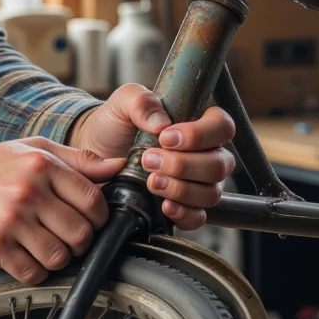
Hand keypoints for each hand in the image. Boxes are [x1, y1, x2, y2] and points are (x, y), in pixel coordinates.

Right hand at [0, 133, 124, 284]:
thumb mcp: (31, 150)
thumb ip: (77, 159)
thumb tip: (119, 166)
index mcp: (42, 165)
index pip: (94, 201)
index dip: (99, 217)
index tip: (89, 221)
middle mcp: (27, 191)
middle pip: (81, 234)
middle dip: (80, 242)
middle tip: (66, 238)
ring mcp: (9, 220)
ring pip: (59, 257)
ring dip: (56, 258)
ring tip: (43, 247)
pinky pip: (31, 272)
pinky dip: (33, 271)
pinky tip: (23, 257)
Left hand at [69, 84, 235, 230]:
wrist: (96, 152)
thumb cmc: (116, 124)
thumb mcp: (123, 102)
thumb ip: (141, 101)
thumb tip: (161, 123)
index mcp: (199, 123)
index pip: (222, 127)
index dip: (199, 135)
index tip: (165, 138)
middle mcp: (206, 154)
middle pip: (218, 165)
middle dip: (182, 165)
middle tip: (149, 160)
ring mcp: (198, 183)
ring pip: (210, 193)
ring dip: (180, 189)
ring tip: (150, 181)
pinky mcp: (185, 206)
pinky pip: (198, 217)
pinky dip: (183, 214)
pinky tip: (164, 205)